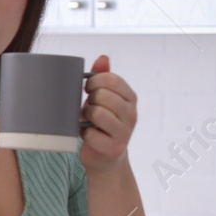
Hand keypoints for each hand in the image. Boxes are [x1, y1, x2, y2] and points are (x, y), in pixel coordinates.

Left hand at [80, 55, 137, 176]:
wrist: (105, 158)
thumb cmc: (100, 123)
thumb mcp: (103, 99)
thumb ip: (103, 78)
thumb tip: (103, 57)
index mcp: (130, 98)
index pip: (111, 79)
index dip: (93, 81)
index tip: (87, 88)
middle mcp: (132, 114)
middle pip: (103, 95)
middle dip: (89, 100)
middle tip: (88, 107)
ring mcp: (125, 132)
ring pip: (97, 113)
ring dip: (85, 116)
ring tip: (88, 121)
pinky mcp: (114, 148)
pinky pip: (90, 134)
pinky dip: (83, 134)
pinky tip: (88, 135)